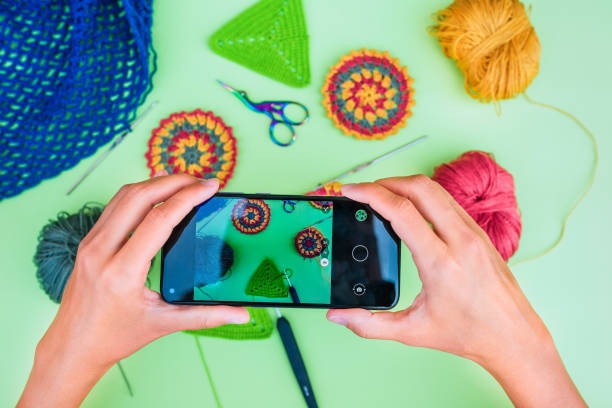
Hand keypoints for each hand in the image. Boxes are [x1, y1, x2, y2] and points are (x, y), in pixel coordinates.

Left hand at [19, 175, 248, 406]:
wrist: (73, 346)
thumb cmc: (115, 337)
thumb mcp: (163, 325)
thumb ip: (206, 316)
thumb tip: (241, 315)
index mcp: (122, 272)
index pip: (159, 219)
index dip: (188, 197)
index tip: (210, 187)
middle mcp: (101, 251)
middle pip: (139, 196)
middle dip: (174, 181)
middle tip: (201, 181)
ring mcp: (90, 243)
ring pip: (124, 195)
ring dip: (156, 183)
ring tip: (184, 184)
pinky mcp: (87, 242)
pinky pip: (115, 205)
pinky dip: (140, 194)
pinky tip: (158, 197)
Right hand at [327, 176, 584, 407]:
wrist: (513, 337)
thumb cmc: (468, 334)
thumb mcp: (412, 332)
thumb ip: (368, 324)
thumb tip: (336, 315)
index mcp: (440, 262)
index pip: (402, 211)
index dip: (371, 194)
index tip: (351, 191)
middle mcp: (460, 240)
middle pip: (420, 187)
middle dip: (386, 181)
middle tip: (364, 190)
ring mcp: (474, 233)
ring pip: (436, 190)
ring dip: (406, 185)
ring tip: (383, 195)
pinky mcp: (480, 234)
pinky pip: (448, 202)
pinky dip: (424, 196)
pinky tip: (411, 209)